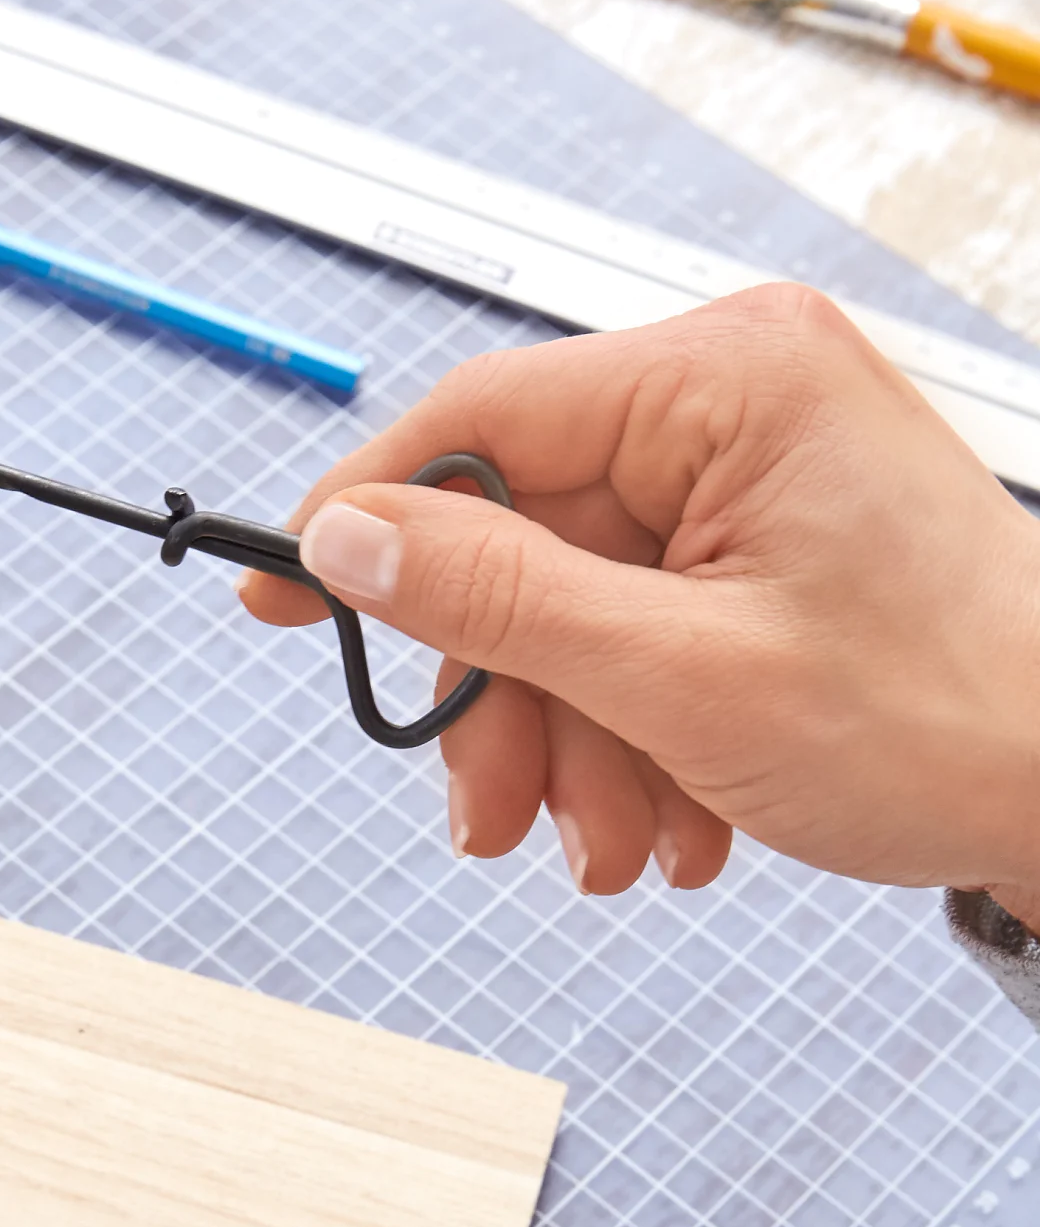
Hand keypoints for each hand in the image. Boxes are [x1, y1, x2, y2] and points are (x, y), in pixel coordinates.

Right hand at [241, 284, 1039, 926]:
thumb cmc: (948, 720)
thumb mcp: (682, 675)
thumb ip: (498, 597)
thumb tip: (349, 538)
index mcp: (725, 382)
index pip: (480, 419)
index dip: (364, 515)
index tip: (279, 591)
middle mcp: (729, 407)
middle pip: (515, 540)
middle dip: (505, 698)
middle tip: (494, 812)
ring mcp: (740, 480)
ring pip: (561, 609)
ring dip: (566, 745)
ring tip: (617, 845)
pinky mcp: (748, 550)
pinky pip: (624, 635)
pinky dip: (623, 738)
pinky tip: (673, 818)